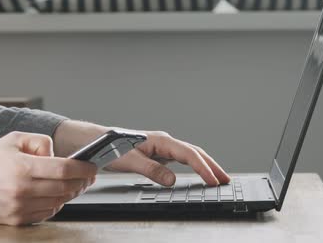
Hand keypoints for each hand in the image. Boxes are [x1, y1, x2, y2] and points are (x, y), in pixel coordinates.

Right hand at [0, 131, 96, 224]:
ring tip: (74, 184)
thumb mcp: (14, 139)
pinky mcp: (15, 219)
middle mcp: (21, 190)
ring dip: (71, 193)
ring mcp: (18, 208)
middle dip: (82, 182)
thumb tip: (58, 155)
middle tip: (88, 176)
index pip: (63, 170)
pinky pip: (46, 214)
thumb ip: (41, 142)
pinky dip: (56, 204)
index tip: (92, 167)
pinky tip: (56, 194)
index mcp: (22, 167)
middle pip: (64, 188)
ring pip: (58, 202)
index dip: (83, 169)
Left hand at [54, 120, 229, 186]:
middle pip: (194, 152)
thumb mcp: (130, 161)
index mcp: (160, 140)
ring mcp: (162, 147)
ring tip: (218, 177)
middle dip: (212, 166)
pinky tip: (198, 174)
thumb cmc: (110, 147)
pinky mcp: (158, 154)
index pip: (188, 154)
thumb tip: (171, 181)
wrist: (96, 142)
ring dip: (205, 165)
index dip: (203, 168)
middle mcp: (164, 142)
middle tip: (226, 179)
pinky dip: (194, 166)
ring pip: (190, 155)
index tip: (214, 180)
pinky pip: (182, 160)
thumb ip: (151, 170)